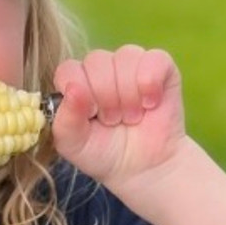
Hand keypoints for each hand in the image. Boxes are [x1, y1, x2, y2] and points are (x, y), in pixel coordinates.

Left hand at [51, 46, 185, 194]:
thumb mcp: (73, 144)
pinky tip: (150, 104)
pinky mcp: (160, 65)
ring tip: (132, 116)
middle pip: (96, 61)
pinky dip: (150, 84)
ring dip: (128, 95)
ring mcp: (131, 63)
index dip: (80, 92)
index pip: (68, 69)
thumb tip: (72, 88)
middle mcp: (102, 67)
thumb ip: (65, 120)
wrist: (144, 167)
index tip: (91, 115)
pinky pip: (154, 58)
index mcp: (76, 82)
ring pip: (125, 57)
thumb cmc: (104, 153)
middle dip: (106, 98)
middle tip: (114, 120)